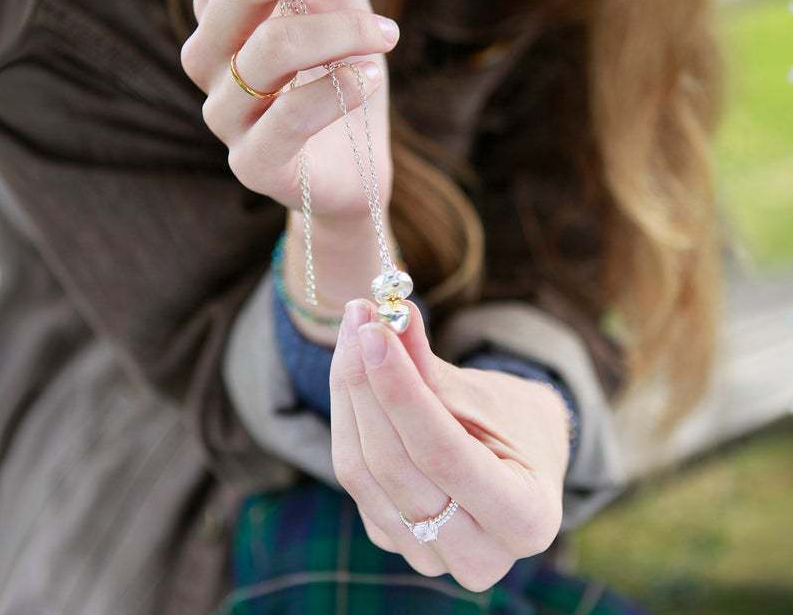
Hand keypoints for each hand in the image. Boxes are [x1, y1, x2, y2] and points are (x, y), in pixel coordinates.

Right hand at [180, 0, 402, 220]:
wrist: (351, 170)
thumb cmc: (339, 79)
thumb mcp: (330, 2)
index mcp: (220, 8)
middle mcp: (208, 53)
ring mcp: (223, 111)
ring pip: (273, 44)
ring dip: (348, 29)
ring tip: (391, 37)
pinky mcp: (251, 162)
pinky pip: (289, 115)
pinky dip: (340, 88)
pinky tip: (369, 78)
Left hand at [329, 298, 570, 591]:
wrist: (516, 460)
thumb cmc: (513, 422)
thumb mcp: (484, 393)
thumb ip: (430, 363)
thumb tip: (388, 314)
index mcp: (525, 519)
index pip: (443, 454)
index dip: (401, 391)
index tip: (375, 332)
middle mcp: (478, 557)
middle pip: (392, 465)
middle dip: (365, 383)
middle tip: (358, 317)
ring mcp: (429, 556)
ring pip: (360, 471)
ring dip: (347, 392)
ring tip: (353, 330)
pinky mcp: (392, 539)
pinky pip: (353, 476)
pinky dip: (347, 415)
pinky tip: (354, 370)